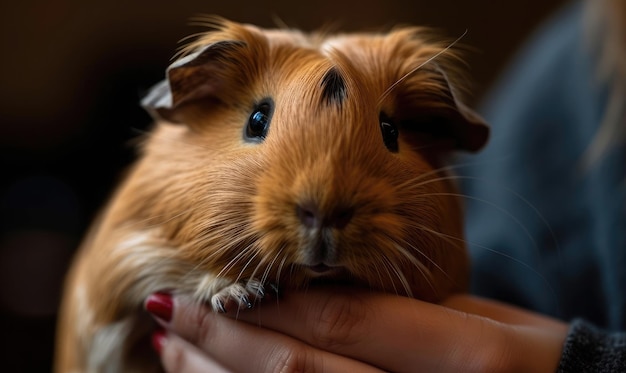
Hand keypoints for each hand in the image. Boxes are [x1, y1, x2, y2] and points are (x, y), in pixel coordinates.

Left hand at [145, 288, 568, 371]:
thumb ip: (404, 310)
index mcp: (471, 355)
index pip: (340, 320)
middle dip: (221, 342)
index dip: (266, 302)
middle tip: (172, 312)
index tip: (214, 284)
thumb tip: (311, 292)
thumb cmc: (537, 365)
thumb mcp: (485, 322)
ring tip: (174, 354)